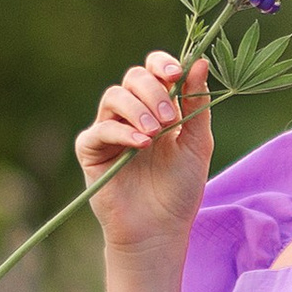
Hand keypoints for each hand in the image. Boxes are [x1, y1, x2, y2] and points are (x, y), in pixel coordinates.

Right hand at [75, 51, 211, 259]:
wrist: (160, 230)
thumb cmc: (180, 190)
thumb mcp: (197, 143)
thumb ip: (197, 104)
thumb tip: (199, 62)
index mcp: (158, 108)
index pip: (152, 70)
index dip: (161, 64)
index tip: (175, 73)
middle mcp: (131, 114)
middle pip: (133, 78)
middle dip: (153, 91)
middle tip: (170, 119)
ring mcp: (109, 131)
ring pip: (114, 96)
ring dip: (138, 109)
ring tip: (155, 134)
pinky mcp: (91, 151)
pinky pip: (100, 130)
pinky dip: (121, 132)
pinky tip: (141, 145)